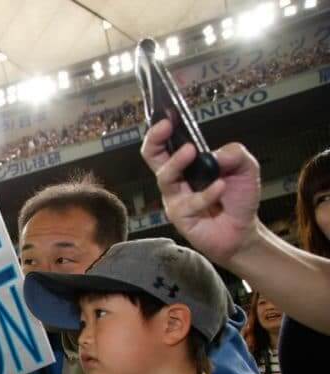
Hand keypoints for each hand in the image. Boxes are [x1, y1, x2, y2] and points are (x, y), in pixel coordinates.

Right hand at [140, 120, 261, 265]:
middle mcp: (175, 180)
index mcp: (186, 165)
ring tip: (192, 151)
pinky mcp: (181, 218)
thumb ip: (235, 154)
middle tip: (164, 127)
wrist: (243, 231)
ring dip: (176, 162)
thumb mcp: (245, 168)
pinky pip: (189, 202)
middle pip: (152, 158)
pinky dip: (206, 193)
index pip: (165, 145)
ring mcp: (175, 199)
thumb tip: (217, 153)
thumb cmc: (238, 199)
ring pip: (165, 178)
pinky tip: (221, 187)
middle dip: (154, 140)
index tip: (168, 117)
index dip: (161, 131)